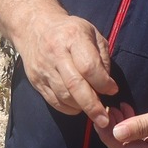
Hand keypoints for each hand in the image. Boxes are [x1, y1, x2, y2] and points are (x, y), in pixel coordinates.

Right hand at [15, 13, 118, 131]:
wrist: (34, 27)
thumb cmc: (69, 30)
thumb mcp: (91, 33)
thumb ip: (102, 57)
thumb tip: (108, 85)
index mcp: (72, 38)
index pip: (89, 66)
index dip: (103, 82)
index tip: (113, 90)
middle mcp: (56, 54)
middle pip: (75, 85)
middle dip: (92, 105)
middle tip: (105, 120)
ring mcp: (43, 69)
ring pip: (64, 96)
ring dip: (81, 107)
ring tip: (93, 111)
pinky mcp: (35, 80)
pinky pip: (53, 101)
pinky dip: (68, 108)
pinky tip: (78, 106)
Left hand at [103, 91, 147, 147]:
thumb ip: (142, 125)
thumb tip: (116, 133)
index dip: (109, 137)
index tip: (98, 119)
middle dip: (113, 133)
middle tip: (104, 112)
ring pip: (135, 146)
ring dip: (123, 130)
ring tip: (116, 110)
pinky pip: (145, 142)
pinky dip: (135, 129)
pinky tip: (129, 113)